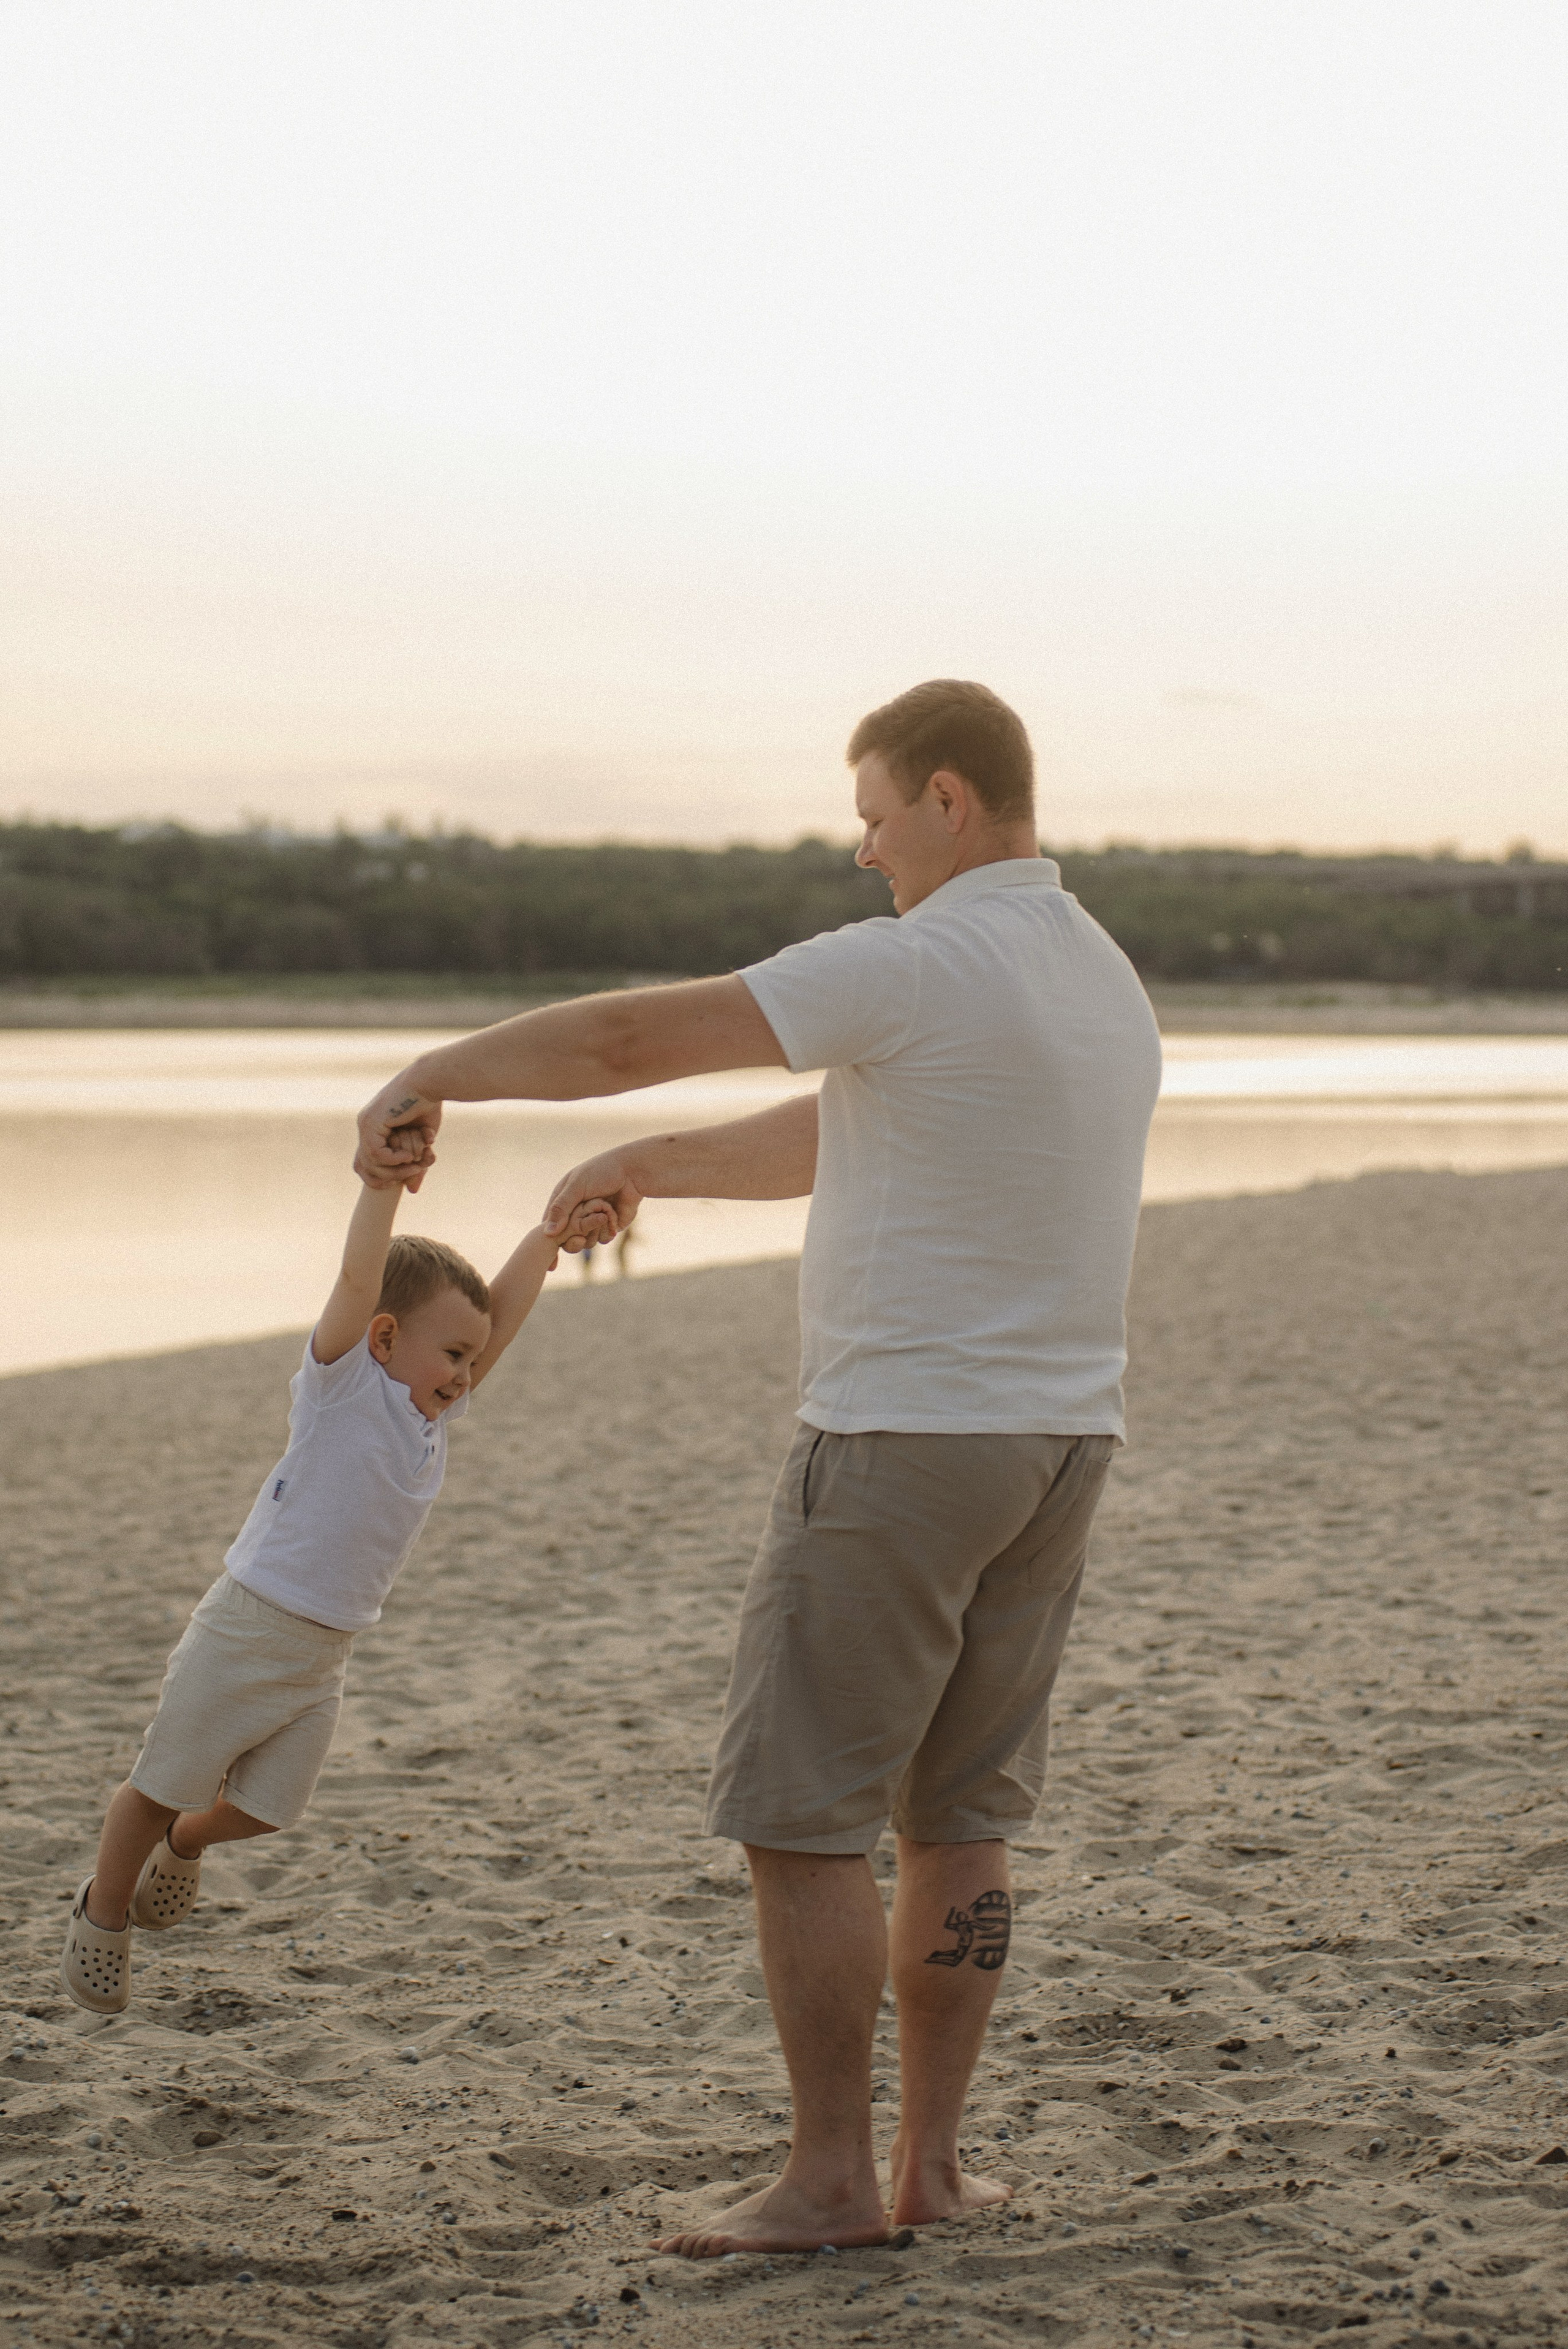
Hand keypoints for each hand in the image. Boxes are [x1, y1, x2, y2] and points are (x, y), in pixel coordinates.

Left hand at [355, 1074, 442, 1190]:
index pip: (364, 1163)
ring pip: (371, 1164)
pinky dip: (394, 1159)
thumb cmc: (429, 1106)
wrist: (429, 1081)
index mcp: (373, 1127)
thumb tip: (411, 1191)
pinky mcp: (371, 1122)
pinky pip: (377, 1154)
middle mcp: (365, 1125)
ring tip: (415, 1164)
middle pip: (363, 1168)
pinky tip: (408, 1154)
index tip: (403, 1178)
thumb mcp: (422, 1142)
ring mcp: (365, 1123)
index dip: (380, 1177)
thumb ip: (415, 1165)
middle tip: (413, 1171)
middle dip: (389, 1177)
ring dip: (397, 1170)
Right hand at [545, 1149, 643, 1247]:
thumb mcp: (577, 1186)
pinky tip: (613, 1218)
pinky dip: (606, 1232)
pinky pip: (602, 1240)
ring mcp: (593, 1221)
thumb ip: (561, 1207)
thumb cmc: (603, 1171)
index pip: (550, 1225)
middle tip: (582, 1235)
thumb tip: (548, 1233)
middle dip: (574, 1239)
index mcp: (564, 1201)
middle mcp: (576, 1213)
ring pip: (586, 1242)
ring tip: (604, 1214)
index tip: (554, 1246)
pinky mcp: (608, 1227)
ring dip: (593, 1232)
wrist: (633, 1172)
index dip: (550, 1238)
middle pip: (567, 1239)